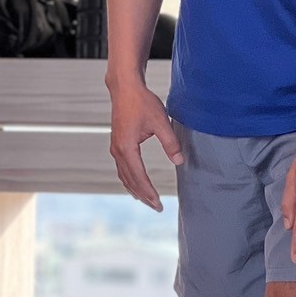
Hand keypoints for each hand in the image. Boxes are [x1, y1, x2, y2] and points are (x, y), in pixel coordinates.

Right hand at [109, 82, 182, 210]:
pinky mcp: (117, 144)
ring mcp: (116, 148)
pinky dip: (129, 180)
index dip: (149, 192)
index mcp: (127, 147)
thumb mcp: (160, 121)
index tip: (159, 204)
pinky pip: (122, 168)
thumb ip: (170, 142)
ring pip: (124, 176)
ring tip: (147, 201)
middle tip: (157, 208)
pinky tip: (136, 185)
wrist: (124, 88)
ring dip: (135, 190)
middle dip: (143, 196)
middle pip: (130, 180)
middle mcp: (118, 150)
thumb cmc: (141, 102)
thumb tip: (179, 160)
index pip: (139, 177)